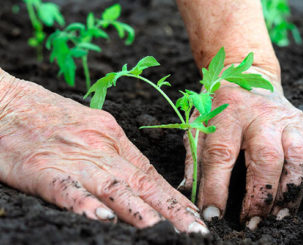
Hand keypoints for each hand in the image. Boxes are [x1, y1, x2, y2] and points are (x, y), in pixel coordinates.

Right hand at [0, 69, 207, 233]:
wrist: (9, 101)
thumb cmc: (52, 116)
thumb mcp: (94, 128)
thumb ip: (117, 154)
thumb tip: (142, 179)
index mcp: (114, 139)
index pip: (151, 174)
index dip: (175, 198)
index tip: (195, 215)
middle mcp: (100, 149)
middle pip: (141, 183)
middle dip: (171, 211)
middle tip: (195, 230)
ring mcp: (74, 158)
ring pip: (113, 187)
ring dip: (139, 212)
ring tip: (163, 231)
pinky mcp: (42, 168)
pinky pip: (67, 189)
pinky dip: (84, 204)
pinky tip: (102, 219)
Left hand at [180, 66, 302, 228]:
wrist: (243, 72)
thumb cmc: (216, 102)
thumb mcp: (196, 121)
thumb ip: (193, 156)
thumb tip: (188, 191)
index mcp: (227, 114)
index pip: (220, 155)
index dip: (216, 188)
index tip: (213, 215)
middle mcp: (259, 116)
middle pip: (265, 158)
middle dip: (261, 195)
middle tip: (251, 222)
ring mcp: (285, 120)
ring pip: (298, 156)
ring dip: (292, 190)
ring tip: (281, 216)